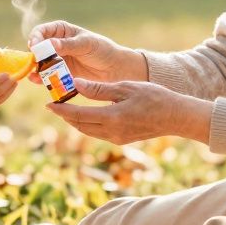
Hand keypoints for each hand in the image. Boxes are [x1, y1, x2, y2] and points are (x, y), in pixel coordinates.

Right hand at [27, 21, 146, 85]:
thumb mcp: (86, 44)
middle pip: (38, 49)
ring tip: (34, 74)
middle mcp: (56, 45)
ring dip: (35, 68)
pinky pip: (47, 76)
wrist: (115, 69)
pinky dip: (40, 78)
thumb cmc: (102, 50)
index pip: (42, 31)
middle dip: (34, 55)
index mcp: (61, 31)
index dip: (35, 37)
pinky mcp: (60, 74)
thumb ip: (68, 45)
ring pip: (40, 63)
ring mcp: (57, 60)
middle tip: (34, 62)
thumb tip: (49, 43)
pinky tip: (37, 80)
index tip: (34, 46)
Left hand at [47, 78, 210, 144]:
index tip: (48, 104)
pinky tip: (87, 115)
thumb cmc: (155, 97)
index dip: (61, 110)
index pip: (78, 115)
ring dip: (76, 121)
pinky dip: (89, 124)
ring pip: (89, 131)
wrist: (176, 117)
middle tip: (54, 105)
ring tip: (67, 109)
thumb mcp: (125, 88)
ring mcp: (117, 138)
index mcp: (112, 118)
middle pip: (80, 126)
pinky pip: (99, 133)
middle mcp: (112, 132)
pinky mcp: (123, 139)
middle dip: (65, 117)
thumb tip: (76, 85)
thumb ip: (99, 89)